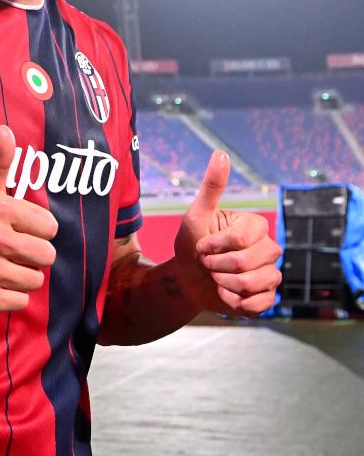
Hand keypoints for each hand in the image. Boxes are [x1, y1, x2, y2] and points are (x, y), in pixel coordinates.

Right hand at [0, 126, 57, 314]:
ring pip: (35, 280)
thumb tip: (5, 129)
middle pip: (47, 256)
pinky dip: (10, 296)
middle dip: (33, 256)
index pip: (50, 227)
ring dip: (22, 277)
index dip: (36, 231)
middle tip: (9, 252)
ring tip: (1, 268)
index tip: (15, 230)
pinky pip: (20, 301)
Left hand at [173, 151, 281, 315]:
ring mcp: (271, 273)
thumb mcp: (197, 215)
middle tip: (207, 263)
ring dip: (224, 283)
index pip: (242, 238)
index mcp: (255, 226)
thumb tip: (221, 153)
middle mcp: (269, 248)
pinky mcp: (268, 297)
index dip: (215, 245)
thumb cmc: (191, 244)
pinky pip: (259, 304)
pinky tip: (225, 294)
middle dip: (216, 265)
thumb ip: (212, 187)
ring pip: (254, 283)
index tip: (201, 246)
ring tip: (215, 277)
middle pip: (247, 262)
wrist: (186, 279)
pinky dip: (235, 302)